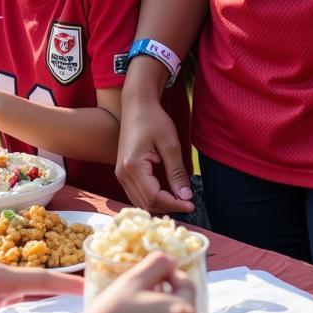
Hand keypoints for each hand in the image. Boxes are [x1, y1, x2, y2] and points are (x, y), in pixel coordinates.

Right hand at [116, 95, 193, 214]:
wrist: (137, 105)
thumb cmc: (154, 120)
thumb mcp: (170, 144)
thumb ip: (177, 172)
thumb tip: (186, 197)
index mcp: (133, 166)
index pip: (154, 197)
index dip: (174, 205)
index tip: (192, 205)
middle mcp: (122, 173)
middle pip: (145, 204)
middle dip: (168, 207)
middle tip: (188, 203)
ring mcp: (120, 173)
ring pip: (140, 202)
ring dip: (160, 204)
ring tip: (179, 200)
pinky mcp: (122, 172)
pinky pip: (136, 194)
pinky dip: (151, 198)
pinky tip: (166, 193)